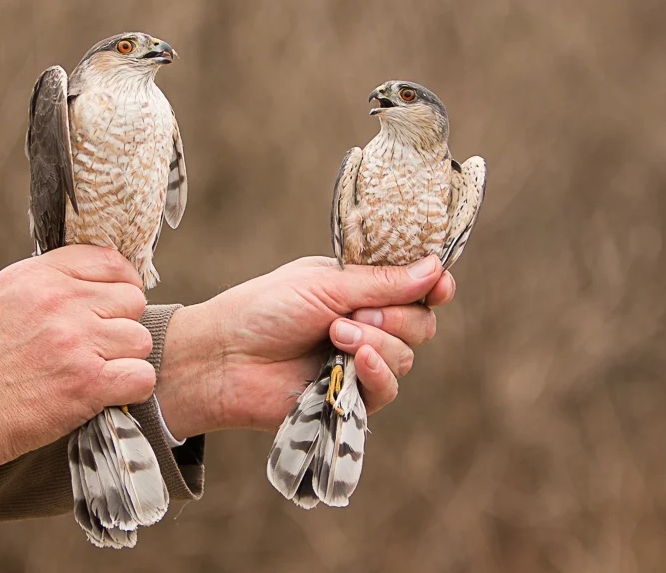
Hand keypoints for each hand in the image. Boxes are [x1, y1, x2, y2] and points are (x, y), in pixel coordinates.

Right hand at [0, 246, 154, 468]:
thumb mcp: (2, 297)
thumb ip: (48, 282)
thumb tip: (96, 279)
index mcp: (39, 276)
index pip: (110, 261)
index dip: (122, 283)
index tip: (116, 303)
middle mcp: (60, 302)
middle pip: (132, 300)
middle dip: (120, 324)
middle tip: (97, 346)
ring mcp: (76, 342)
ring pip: (140, 340)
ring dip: (125, 359)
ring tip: (96, 372)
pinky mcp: (87, 383)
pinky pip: (141, 376)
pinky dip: (130, 388)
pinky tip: (107, 393)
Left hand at [156, 255, 453, 437]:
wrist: (225, 357)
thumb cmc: (264, 309)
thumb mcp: (324, 285)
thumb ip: (381, 283)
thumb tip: (436, 268)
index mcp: (358, 289)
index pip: (414, 288)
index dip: (433, 286)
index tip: (440, 286)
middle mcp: (365, 324)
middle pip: (420, 323)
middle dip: (397, 316)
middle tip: (356, 313)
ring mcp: (359, 362)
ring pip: (406, 356)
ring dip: (376, 343)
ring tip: (333, 334)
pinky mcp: (351, 397)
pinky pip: (388, 388)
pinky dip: (378, 372)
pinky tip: (356, 361)